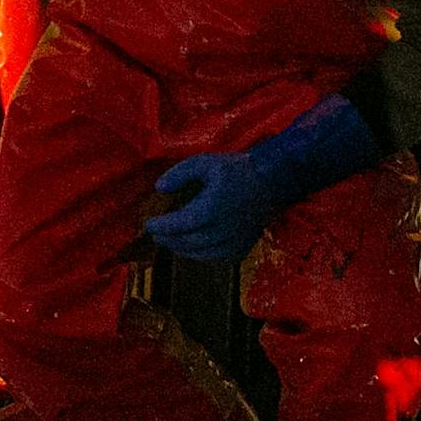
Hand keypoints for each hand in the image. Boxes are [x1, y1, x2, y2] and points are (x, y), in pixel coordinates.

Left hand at [144, 151, 280, 262]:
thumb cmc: (236, 170)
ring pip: (204, 254)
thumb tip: (159, 188)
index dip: (162, 227)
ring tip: (170, 242)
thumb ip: (179, 174)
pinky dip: (203, 256)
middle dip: (169, 240)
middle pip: (189, 242)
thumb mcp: (204, 163)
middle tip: (156, 235)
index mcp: (212, 208)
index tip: (148, 224)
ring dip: (183, 250)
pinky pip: (220, 258)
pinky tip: (194, 248)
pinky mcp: (245, 246)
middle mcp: (224, 229)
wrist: (272, 182)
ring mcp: (236, 240)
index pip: (180, 225)